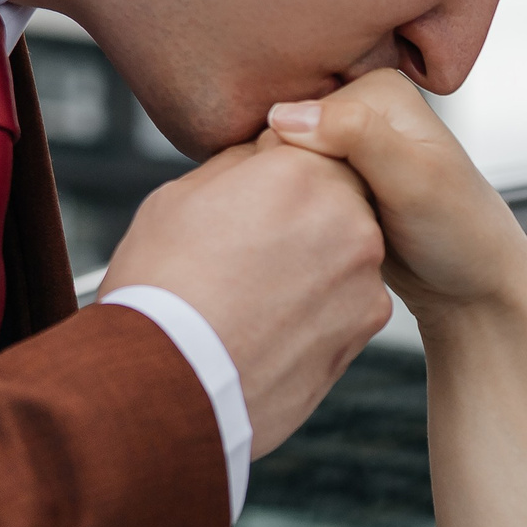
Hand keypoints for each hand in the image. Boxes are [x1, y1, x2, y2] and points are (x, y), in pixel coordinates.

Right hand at [100, 133, 389, 456]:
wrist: (166, 381)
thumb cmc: (160, 287)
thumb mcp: (181, 197)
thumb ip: (239, 167)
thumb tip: (261, 156)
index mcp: (300, 171)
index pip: (310, 145)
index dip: (278, 170)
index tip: (251, 197)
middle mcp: (348, 217)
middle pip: (338, 198)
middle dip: (303, 216)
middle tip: (251, 251)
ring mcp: (364, 277)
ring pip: (346, 252)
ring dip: (313, 265)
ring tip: (255, 295)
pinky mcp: (366, 327)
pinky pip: (348, 302)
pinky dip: (319, 310)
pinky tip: (272, 325)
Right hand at [265, 70, 526, 321]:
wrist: (474, 284)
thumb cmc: (459, 232)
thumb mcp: (413, 180)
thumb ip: (356, 137)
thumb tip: (285, 115)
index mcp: (378, 88)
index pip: (293, 118)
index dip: (296, 165)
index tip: (332, 201)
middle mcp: (361, 108)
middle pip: (286, 143)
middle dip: (300, 185)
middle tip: (337, 220)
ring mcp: (348, 146)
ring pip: (286, 172)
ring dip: (298, 203)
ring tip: (335, 228)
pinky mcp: (340, 182)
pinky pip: (295, 194)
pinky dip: (302, 215)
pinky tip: (325, 235)